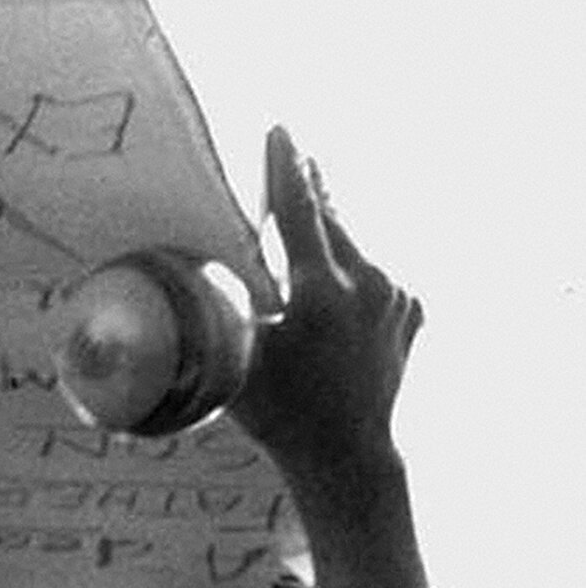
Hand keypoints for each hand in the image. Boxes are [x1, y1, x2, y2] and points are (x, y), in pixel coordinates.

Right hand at [229, 128, 427, 587]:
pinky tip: (333, 278)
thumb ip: (221, 310)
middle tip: (292, 153)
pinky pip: (375, 275)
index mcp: (322, 292)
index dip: (286, 168)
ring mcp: (397, 297)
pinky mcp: (411, 312)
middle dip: (309, 190)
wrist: (348, 458)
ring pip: (355, 246)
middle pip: (332, 220)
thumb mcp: (237, 359)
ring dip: (327, 233)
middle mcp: (369, 284)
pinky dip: (351, 270)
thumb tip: (174, 278)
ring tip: (306, 216)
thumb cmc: (281, 415)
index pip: (300, 212)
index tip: (281, 129)